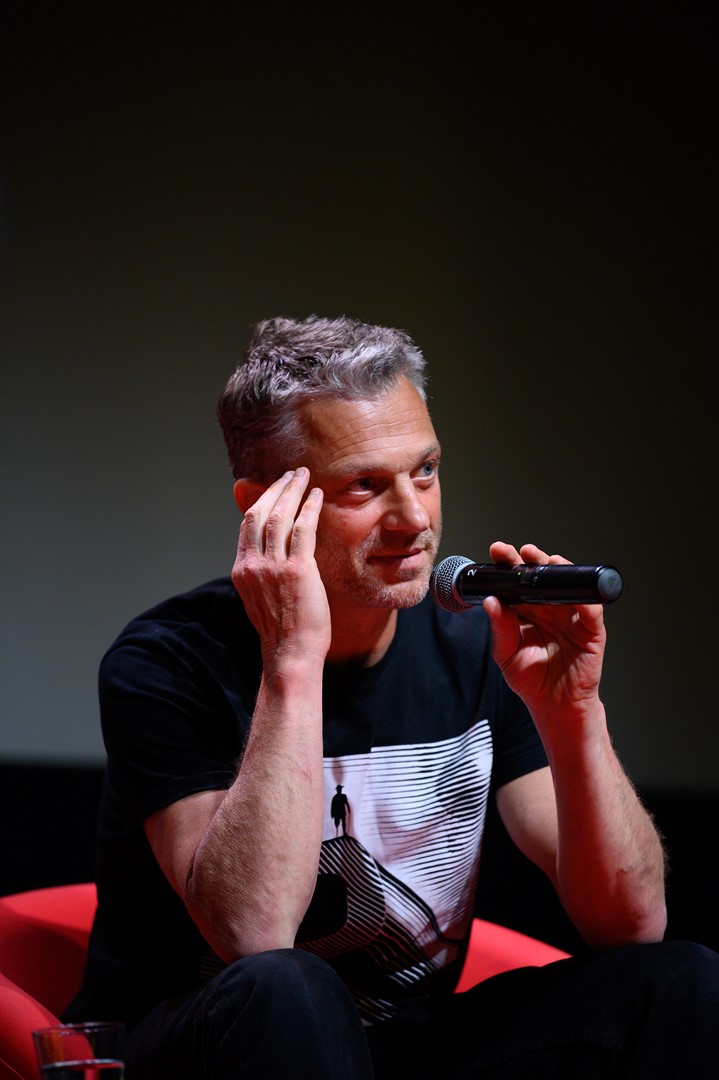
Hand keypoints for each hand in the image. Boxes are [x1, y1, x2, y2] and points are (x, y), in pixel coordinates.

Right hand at [232, 468, 331, 666]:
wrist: (290, 654)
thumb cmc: (282, 629)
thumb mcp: (261, 596)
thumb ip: (262, 571)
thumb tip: (270, 552)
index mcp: (242, 570)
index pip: (247, 525)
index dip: (262, 501)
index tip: (276, 488)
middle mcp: (252, 565)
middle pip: (259, 514)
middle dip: (276, 489)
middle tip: (291, 474)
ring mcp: (272, 567)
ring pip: (279, 516)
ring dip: (292, 492)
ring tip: (304, 476)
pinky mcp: (296, 570)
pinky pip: (302, 529)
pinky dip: (309, 508)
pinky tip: (317, 496)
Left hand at [483, 540, 606, 720]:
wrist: (555, 706)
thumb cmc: (531, 680)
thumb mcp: (507, 655)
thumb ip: (500, 629)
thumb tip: (490, 601)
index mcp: (527, 610)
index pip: (517, 582)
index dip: (509, 565)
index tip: (497, 552)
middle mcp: (550, 608)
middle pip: (542, 577)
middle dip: (532, 560)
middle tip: (522, 552)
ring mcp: (571, 617)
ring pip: (568, 586)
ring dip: (560, 571)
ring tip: (548, 562)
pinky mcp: (591, 631)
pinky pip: (591, 611)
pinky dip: (585, 599)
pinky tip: (574, 591)